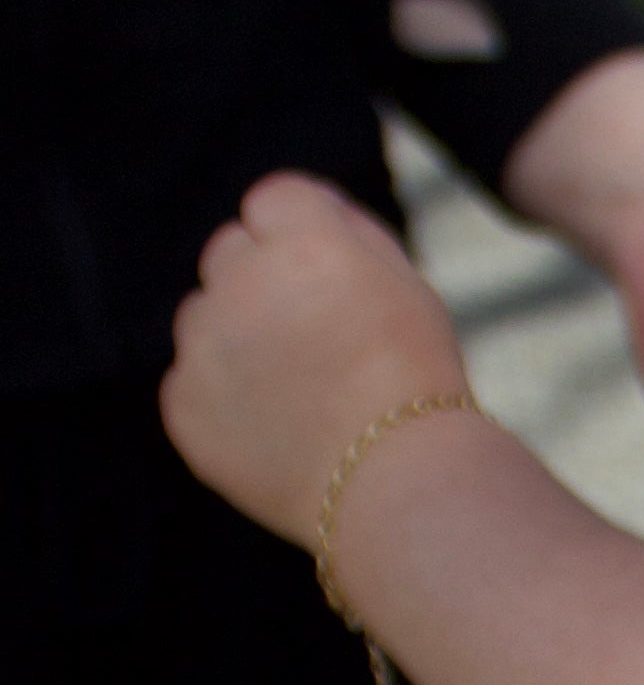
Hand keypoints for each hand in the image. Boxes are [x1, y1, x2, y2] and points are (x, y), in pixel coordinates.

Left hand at [162, 173, 469, 547]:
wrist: (401, 485)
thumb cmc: (419, 383)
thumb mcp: (409, 287)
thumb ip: (352, 234)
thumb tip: (312, 208)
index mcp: (305, 245)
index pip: (275, 199)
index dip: (304, 232)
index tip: (330, 271)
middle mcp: (242, 284)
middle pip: (229, 250)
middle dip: (265, 278)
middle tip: (320, 336)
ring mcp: (203, 348)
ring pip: (204, 315)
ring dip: (239, 335)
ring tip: (302, 389)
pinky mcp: (184, 405)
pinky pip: (190, 380)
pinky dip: (224, 396)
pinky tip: (279, 425)